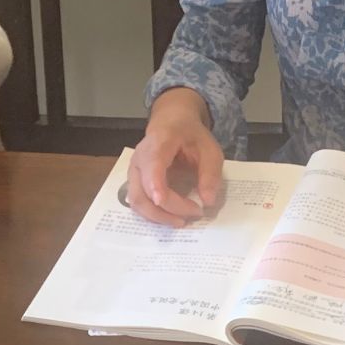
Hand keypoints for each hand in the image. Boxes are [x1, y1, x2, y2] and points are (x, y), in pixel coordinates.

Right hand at [125, 88, 225, 225]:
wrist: (171, 123)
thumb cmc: (190, 135)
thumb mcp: (210, 149)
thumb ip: (210, 174)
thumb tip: (208, 201)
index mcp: (158, 144)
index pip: (152, 167)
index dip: (155, 186)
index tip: (163, 201)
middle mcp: (139, 159)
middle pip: (141, 193)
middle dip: (165, 211)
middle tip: (192, 214)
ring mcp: (133, 172)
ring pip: (136, 202)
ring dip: (158, 217)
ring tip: (182, 220)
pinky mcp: (134, 182)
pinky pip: (138, 203)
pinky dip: (153, 214)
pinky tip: (171, 216)